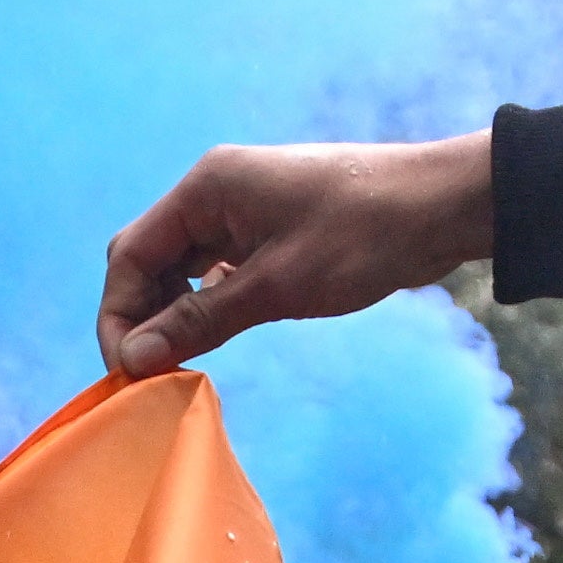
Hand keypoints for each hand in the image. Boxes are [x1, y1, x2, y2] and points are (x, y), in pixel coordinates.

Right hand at [98, 134, 497, 379]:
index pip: (130, 255)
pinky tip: (215, 337)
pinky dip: (207, 304)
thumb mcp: (277, 285)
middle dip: (140, 316)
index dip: (118, 316)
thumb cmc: (364, 236)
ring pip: (181, 268)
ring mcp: (242, 211)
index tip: (128, 372)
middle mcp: (215, 193)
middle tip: (151, 374)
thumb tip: (134, 358)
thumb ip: (201, 319)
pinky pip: (216, 270)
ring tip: (180, 362)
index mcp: (206, 189)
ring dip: (173, 313)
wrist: (443, 206)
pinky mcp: (269, 232)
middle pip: (148, 260)